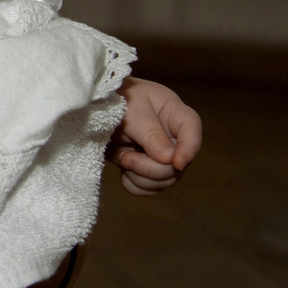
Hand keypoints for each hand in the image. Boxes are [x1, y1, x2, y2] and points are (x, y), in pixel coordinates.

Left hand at [109, 76, 201, 194]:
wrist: (96, 108)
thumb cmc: (116, 99)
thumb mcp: (132, 109)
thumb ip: (150, 133)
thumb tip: (170, 159)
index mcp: (174, 114)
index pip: (192, 130)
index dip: (189, 149)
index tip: (176, 163)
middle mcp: (174, 138)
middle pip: (177, 166)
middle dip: (151, 168)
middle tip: (126, 157)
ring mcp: (163, 157)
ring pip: (164, 181)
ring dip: (140, 176)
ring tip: (123, 157)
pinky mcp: (148, 170)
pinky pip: (148, 189)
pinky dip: (134, 183)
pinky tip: (124, 169)